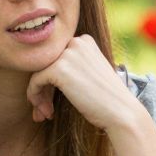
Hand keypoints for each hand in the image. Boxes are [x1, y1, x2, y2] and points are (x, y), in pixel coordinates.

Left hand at [27, 34, 142, 130]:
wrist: (121, 112)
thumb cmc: (107, 99)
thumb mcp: (89, 74)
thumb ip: (70, 68)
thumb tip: (41, 75)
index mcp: (85, 41)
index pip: (56, 57)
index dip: (51, 80)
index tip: (53, 100)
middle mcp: (76, 42)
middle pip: (45, 64)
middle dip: (43, 88)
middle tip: (45, 109)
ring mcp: (67, 54)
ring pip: (37, 73)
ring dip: (38, 96)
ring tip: (45, 114)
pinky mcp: (58, 68)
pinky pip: (35, 82)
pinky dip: (36, 97)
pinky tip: (47, 112)